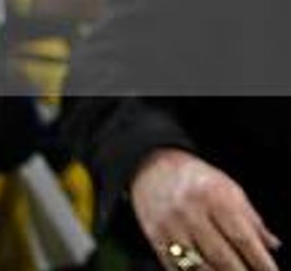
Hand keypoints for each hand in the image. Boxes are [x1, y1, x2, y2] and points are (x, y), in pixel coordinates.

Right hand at [132, 148, 281, 270]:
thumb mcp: (229, 189)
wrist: (152, 165)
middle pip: (221, 256)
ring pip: (197, 265)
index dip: (261, 261)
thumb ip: (252, 218)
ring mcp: (170, 226)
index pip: (243, 237)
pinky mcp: (154, 236)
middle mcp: (191, 212)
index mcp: (215, 197)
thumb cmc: (197, 179)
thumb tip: (273, 245)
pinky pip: (174, 265)